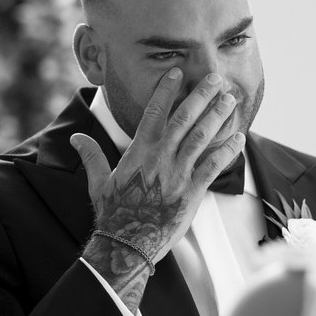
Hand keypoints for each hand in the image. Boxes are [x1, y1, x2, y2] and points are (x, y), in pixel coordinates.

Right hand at [71, 71, 245, 267]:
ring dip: (218, 116)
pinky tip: (240, 137)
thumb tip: (76, 139)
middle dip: (201, 95)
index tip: (178, 72)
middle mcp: (161, 157)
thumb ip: (92, 156)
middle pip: (185, 118)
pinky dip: (228, 150)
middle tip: (216, 78)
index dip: (167, 89)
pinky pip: (214, 166)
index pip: (154, 111)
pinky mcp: (193, 192)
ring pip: (202, 137)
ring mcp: (179, 173)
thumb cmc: (112, 214)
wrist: (127, 244)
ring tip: (230, 100)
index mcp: (139, 151)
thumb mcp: (98, 182)